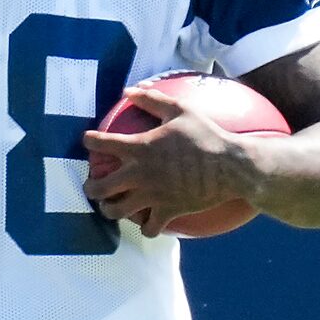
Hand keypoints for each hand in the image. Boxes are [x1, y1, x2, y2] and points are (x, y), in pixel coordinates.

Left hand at [84, 86, 255, 237]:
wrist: (231, 165)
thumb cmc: (206, 134)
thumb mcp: (180, 109)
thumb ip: (152, 100)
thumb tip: (129, 90)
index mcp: (139, 147)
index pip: (101, 143)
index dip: (89, 141)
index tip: (88, 140)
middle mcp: (139, 174)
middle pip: (99, 188)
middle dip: (90, 188)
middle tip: (92, 185)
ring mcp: (151, 195)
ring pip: (116, 211)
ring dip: (110, 210)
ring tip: (112, 206)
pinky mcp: (167, 211)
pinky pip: (148, 228)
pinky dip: (146, 228)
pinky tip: (147, 224)